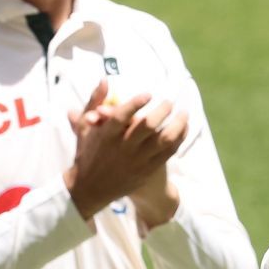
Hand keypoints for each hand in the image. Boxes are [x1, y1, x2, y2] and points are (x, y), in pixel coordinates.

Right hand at [65, 81, 189, 218]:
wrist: (90, 188)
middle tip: (170, 102)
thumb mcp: (84, 127)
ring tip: (184, 113)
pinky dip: (179, 138)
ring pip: (164, 140)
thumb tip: (105, 79)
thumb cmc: (87, 152)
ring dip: (178, 124)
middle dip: (162, 111)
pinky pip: (169, 152)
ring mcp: (137, 160)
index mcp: (107, 135)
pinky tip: (184, 128)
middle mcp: (123, 148)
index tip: (148, 94)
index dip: (135, 104)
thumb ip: (94, 102)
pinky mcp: (148, 170)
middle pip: (147, 126)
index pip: (122, 116)